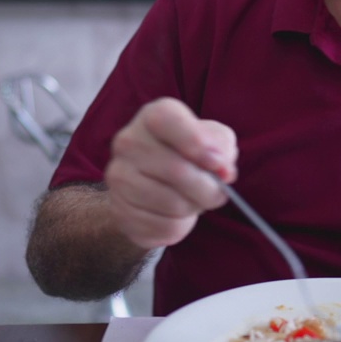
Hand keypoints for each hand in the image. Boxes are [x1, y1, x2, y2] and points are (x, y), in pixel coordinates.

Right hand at [104, 97, 238, 249]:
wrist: (153, 186)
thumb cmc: (189, 156)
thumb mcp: (213, 140)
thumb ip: (221, 146)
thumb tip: (222, 168)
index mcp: (152, 116)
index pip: (166, 120)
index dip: (195, 141)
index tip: (217, 163)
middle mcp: (128, 142)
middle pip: (176, 170)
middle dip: (208, 188)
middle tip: (219, 193)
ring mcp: (118, 177)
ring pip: (171, 202)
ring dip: (194, 207)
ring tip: (194, 200)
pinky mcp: (119, 210)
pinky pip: (162, 225)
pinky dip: (180, 225)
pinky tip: (176, 214)